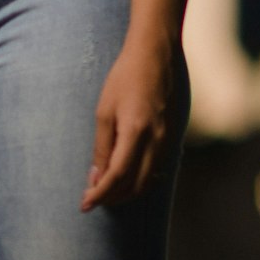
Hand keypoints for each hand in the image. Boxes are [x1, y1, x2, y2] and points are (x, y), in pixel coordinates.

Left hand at [81, 35, 178, 209]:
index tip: (84, 205)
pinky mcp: (174, 136)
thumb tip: (96, 178)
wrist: (155, 55)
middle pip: (136, 185)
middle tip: (94, 199)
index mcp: (136, 132)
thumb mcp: (104, 111)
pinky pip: (159, 169)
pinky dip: (142, 180)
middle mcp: (157, 140)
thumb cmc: (125, 78)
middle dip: (114, 198)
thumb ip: (102, 147)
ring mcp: (169, 139)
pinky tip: (128, 178)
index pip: (117, 176)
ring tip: (108, 192)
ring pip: (149, 180)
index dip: (100, 194)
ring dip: (128, 192)